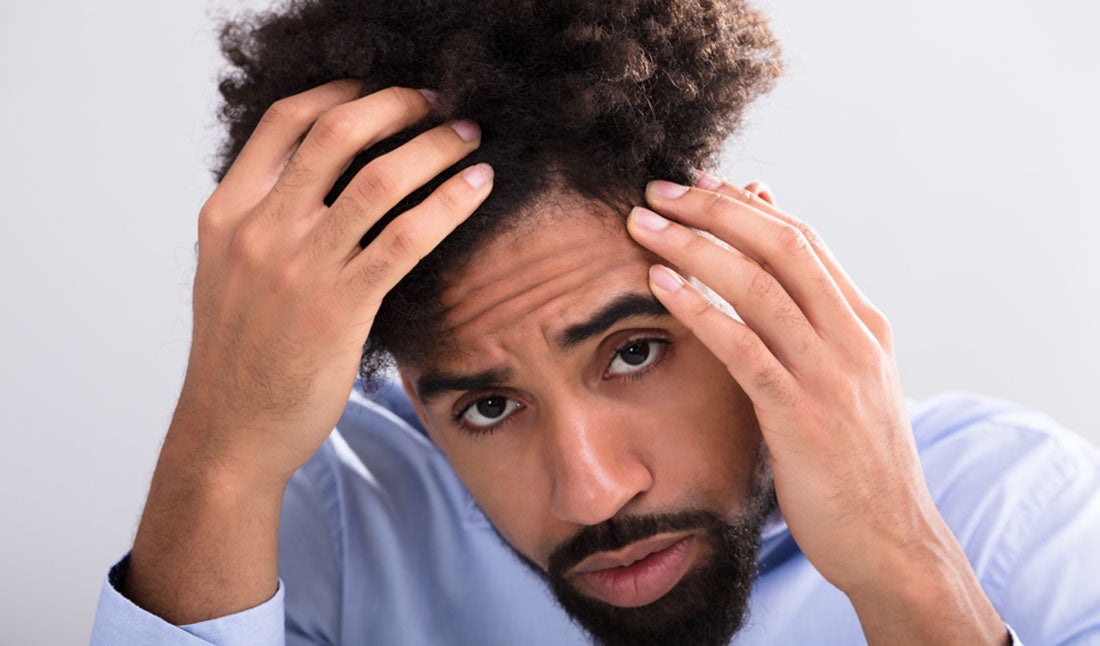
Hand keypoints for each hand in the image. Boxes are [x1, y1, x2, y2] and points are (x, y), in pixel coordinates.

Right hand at [125, 80, 491, 622]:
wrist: (230, 433)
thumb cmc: (238, 357)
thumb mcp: (227, 275)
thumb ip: (261, 222)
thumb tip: (316, 184)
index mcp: (227, 214)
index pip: (284, 122)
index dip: (339, 91)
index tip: (379, 88)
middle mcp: (260, 229)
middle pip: (337, 132)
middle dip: (397, 105)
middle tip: (438, 103)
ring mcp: (300, 266)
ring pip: (380, 178)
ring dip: (434, 147)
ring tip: (468, 137)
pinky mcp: (342, 306)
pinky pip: (407, 237)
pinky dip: (449, 204)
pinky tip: (478, 188)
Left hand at [626, 174, 1005, 643]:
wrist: (893, 541)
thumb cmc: (858, 462)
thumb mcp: (847, 382)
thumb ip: (812, 328)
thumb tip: (777, 286)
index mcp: (863, 324)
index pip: (802, 239)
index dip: (744, 205)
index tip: (697, 183)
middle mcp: (852, 338)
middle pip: (779, 245)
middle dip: (714, 207)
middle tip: (659, 188)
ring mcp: (830, 376)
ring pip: (758, 286)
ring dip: (693, 246)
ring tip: (642, 224)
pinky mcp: (801, 417)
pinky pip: (744, 348)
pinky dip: (700, 308)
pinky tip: (661, 284)